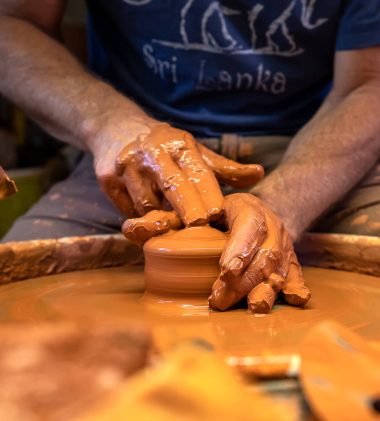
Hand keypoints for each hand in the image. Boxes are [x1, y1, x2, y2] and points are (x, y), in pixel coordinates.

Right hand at [93, 121, 263, 225]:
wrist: (115, 129)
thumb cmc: (164, 146)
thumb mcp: (194, 151)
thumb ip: (224, 169)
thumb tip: (259, 174)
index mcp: (178, 145)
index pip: (197, 172)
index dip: (207, 194)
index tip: (216, 213)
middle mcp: (153, 153)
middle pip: (172, 186)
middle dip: (187, 207)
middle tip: (199, 223)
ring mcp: (128, 166)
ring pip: (148, 205)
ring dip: (161, 219)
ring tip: (170, 224)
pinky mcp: (107, 180)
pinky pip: (128, 209)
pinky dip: (140, 218)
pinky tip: (146, 217)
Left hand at [123, 193, 310, 312]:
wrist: (251, 213)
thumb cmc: (213, 215)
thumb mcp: (189, 212)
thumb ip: (161, 221)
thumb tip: (129, 229)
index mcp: (246, 208)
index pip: (247, 226)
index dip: (239, 248)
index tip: (226, 270)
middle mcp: (270, 225)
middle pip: (263, 254)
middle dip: (243, 280)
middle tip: (220, 301)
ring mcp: (283, 244)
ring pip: (280, 267)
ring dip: (267, 289)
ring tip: (255, 308)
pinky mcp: (291, 261)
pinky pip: (298, 273)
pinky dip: (297, 286)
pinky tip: (296, 300)